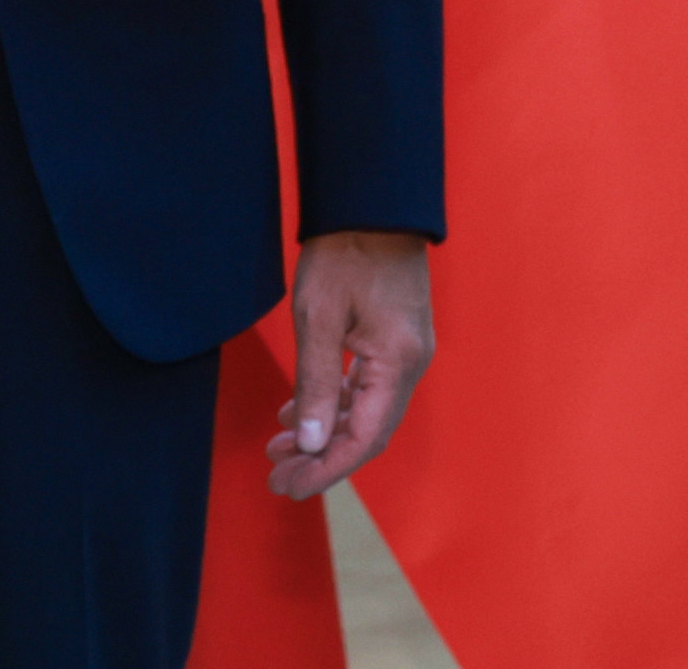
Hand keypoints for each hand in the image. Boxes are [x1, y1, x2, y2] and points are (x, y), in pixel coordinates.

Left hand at [267, 229, 434, 497]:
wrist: (373, 201)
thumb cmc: (344, 252)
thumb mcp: (318, 318)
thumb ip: (315, 385)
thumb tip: (309, 445)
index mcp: (398, 362)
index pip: (364, 439)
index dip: (325, 469)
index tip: (287, 486)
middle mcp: (411, 363)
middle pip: (368, 432)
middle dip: (321, 459)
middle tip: (276, 476)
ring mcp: (407, 350)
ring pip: (366, 412)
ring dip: (324, 434)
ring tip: (278, 448)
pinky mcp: (397, 338)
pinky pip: (368, 387)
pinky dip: (335, 405)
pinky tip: (298, 411)